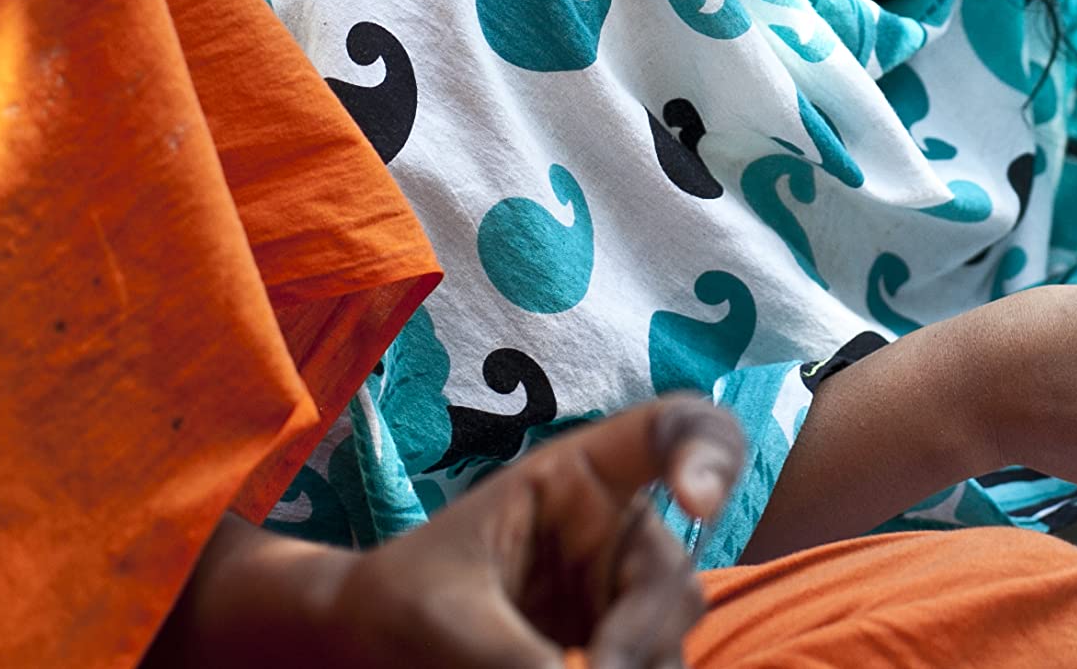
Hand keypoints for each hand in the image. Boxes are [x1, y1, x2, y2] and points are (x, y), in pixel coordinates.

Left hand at [319, 394, 741, 667]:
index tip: (695, 503)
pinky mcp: (616, 649)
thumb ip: (520, 656)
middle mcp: (613, 531)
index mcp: (576, 480)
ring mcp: (620, 594)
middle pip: (674, 572)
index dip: (708, 450)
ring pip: (670, 638)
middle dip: (639, 634)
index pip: (671, 432)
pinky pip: (653, 668)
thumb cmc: (395, 608)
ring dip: (632, 667)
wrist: (368, 654)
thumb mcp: (446, 622)